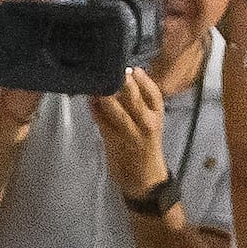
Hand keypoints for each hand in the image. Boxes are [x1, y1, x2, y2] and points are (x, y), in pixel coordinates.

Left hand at [94, 68, 173, 201]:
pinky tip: (90, 102)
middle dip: (122, 83)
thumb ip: (137, 104)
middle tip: (111, 69)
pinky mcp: (115, 143)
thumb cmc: (145, 147)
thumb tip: (122, 80)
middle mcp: (146, 124)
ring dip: (105, 97)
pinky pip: (103, 124)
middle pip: (134, 99)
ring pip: (117, 111)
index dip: (144, 80)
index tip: (133, 69)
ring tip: (96, 84)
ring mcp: (130, 134)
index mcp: (156, 117)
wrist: (144, 179)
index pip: (154, 95)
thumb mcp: (148, 124)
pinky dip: (95, 112)